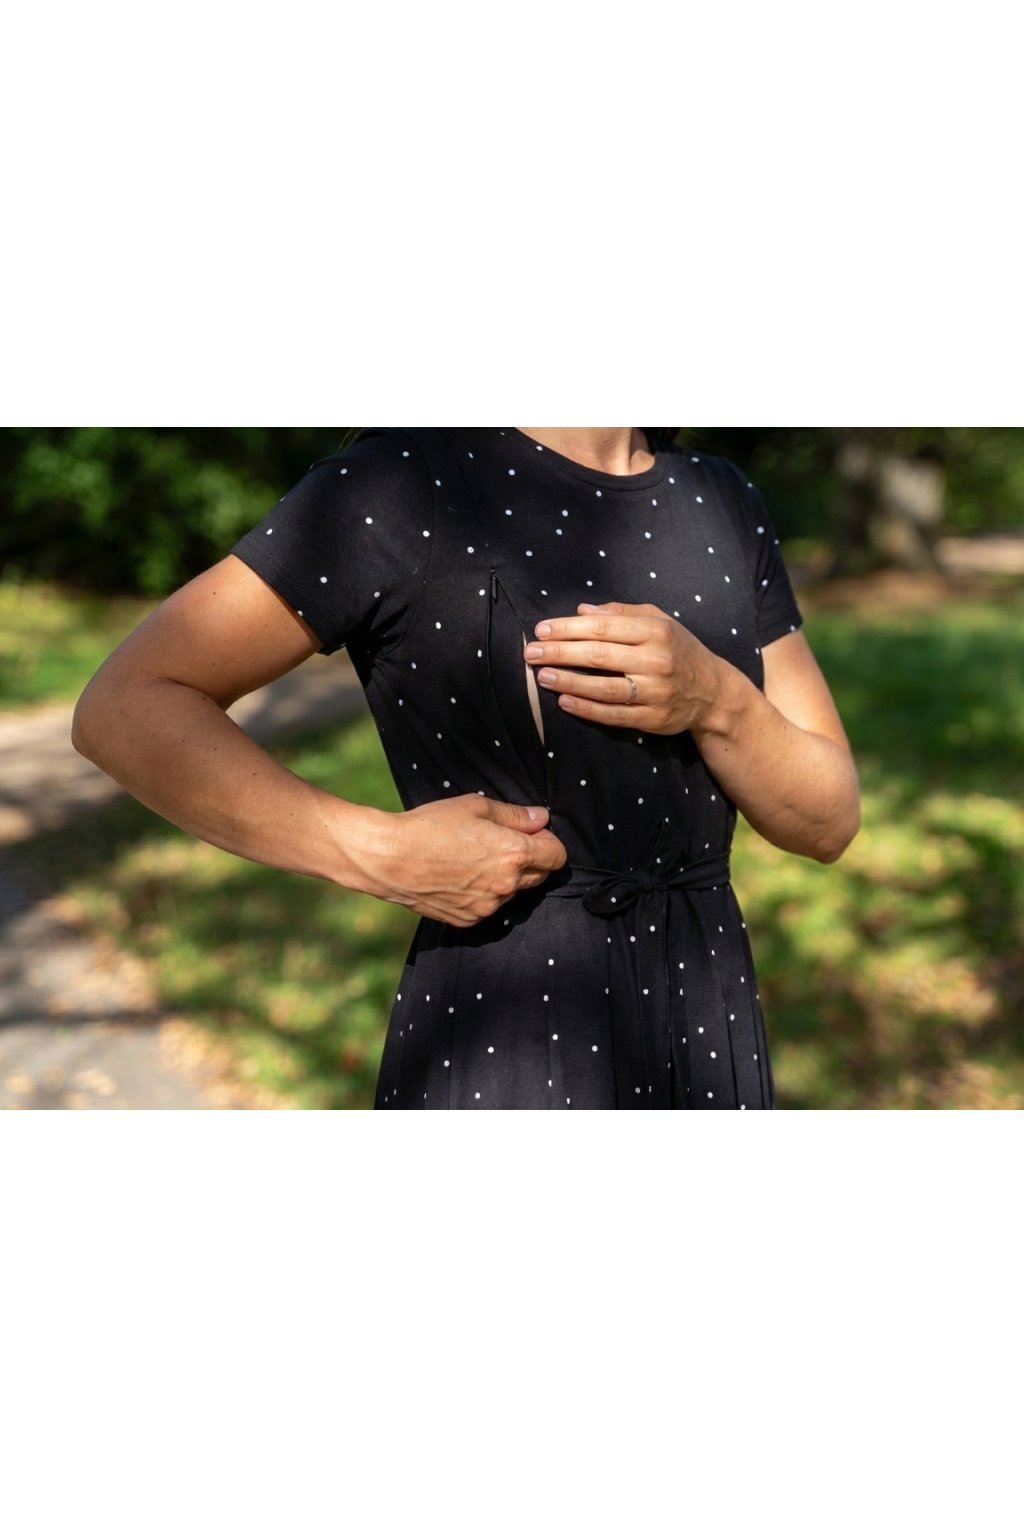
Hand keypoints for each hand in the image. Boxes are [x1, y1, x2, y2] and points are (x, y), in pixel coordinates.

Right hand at [377, 796, 566, 927]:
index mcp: (515, 854)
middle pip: (540, 876)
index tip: (533, 834)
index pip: (557, 856)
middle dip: (530, 860)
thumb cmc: (430, 826)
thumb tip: (541, 818)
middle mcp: (507, 885)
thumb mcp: (475, 807)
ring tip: (472, 860)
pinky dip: (482, 894)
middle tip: (500, 844)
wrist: (390, 859)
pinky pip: (488, 906)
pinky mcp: (469, 920)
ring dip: (505, 879)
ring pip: (512, 893)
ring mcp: (488, 906)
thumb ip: (515, 815)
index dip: (548, 842)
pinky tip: (459, 877)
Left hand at [524, 600, 723, 734]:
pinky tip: (564, 702)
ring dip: (568, 682)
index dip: (569, 628)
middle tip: (530, 652)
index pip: (604, 627)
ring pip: (603, 687)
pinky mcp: (653, 718)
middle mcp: (656, 660)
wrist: (713, 692)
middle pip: (599, 656)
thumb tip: (582, 610)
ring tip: (542, 676)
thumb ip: (622, 612)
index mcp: (656, 631)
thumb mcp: (659, 621)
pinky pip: (613, 715)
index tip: (541, 630)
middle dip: (560, 653)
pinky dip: (586, 709)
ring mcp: (655, 691)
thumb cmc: (679, 650)